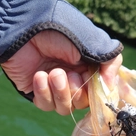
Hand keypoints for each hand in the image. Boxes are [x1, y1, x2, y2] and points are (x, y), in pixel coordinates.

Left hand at [1, 30, 121, 114]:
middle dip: (76, 91)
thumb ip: (109, 63)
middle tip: (69, 75)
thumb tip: (112, 86)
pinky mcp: (37, 91)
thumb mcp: (92, 43)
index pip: (99, 91)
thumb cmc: (60, 31)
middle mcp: (73, 79)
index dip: (98, 93)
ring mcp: (55, 87)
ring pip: (65, 107)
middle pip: (82, 103)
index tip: (95, 87)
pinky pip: (45, 105)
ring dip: (61, 92)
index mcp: (89, 68)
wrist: (24, 28)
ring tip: (53, 73)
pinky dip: (44, 93)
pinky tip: (39, 76)